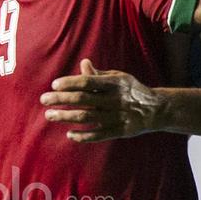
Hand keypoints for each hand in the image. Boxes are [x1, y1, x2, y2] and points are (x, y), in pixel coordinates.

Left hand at [40, 59, 162, 142]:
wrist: (156, 109)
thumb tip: (83, 64)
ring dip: (66, 117)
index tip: (54, 85)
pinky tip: (70, 134)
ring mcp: (116, 116)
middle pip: (83, 100)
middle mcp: (114, 99)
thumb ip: (99, 75)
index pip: (87, 82)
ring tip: (50, 115)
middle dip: (61, 99)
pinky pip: (98, 135)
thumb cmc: (131, 90)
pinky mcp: (119, 131)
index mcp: (114, 83)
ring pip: (87, 117)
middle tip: (44, 100)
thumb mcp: (119, 77)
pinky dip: (84, 136)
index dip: (70, 83)